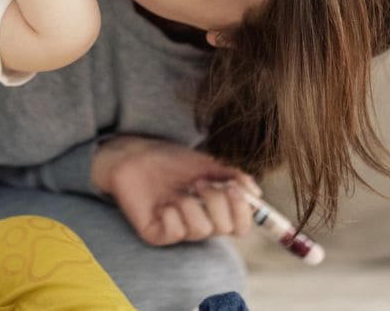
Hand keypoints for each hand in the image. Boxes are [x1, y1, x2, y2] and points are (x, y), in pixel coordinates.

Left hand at [92, 135, 260, 245]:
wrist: (133, 155)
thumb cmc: (168, 159)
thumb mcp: (205, 164)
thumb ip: (232, 176)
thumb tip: (256, 193)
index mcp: (212, 209)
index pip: (240, 226)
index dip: (243, 212)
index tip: (233, 188)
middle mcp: (198, 222)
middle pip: (225, 229)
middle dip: (216, 202)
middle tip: (198, 182)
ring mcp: (178, 230)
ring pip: (202, 231)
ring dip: (192, 205)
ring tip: (177, 191)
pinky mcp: (157, 234)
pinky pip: (175, 233)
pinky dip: (171, 214)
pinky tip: (161, 203)